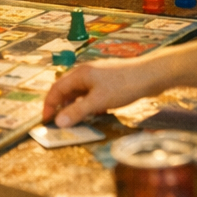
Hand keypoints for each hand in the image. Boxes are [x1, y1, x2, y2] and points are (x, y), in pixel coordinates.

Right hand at [43, 56, 164, 127]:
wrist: (150, 76)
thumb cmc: (123, 85)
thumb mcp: (98, 101)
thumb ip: (77, 112)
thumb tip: (58, 122)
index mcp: (80, 74)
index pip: (57, 88)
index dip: (49, 104)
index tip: (47, 120)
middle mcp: (86, 73)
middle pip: (67, 90)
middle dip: (62, 107)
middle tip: (60, 123)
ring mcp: (98, 77)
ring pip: (81, 93)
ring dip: (76, 107)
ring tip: (77, 121)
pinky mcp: (109, 82)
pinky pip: (93, 95)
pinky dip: (90, 105)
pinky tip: (96, 114)